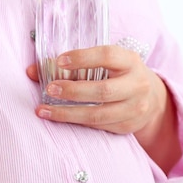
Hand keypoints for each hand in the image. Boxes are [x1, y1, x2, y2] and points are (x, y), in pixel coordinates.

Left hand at [26, 45, 166, 134]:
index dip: (83, 57)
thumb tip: (31, 71)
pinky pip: (97, 126)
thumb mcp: (106, 63)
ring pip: (97, 115)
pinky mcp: (127, 126)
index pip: (108, 55)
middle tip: (49, 89)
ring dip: (67, 113)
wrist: (151, 99)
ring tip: (44, 110)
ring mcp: (135, 108)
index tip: (59, 61)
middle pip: (102, 91)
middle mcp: (137, 84)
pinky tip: (57, 118)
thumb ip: (72, 64)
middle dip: (72, 91)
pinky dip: (75, 122)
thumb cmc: (118, 75)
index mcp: (130, 61)